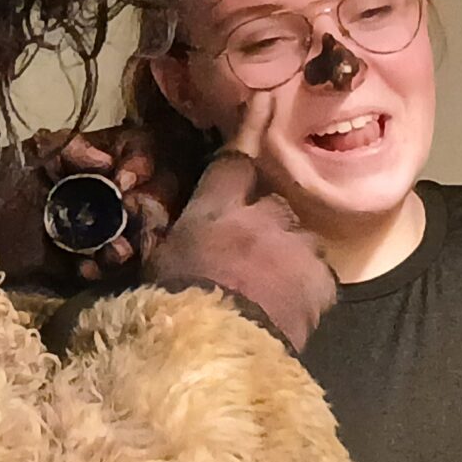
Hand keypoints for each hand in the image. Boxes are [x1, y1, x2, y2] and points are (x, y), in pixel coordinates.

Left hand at [0, 126, 181, 285]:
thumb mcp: (27, 153)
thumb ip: (65, 146)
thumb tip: (105, 161)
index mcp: (90, 165)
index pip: (136, 157)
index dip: (140, 166)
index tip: (126, 181)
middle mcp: (97, 197)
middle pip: (145, 201)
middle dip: (146, 211)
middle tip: (135, 216)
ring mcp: (87, 233)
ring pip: (127, 238)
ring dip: (126, 245)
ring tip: (116, 251)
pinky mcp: (71, 265)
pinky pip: (99, 270)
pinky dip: (96, 271)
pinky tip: (86, 269)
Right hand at [145, 93, 334, 350]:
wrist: (211, 358)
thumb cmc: (170, 311)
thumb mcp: (154, 267)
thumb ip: (158, 234)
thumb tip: (140, 210)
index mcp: (214, 211)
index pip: (235, 159)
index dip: (249, 129)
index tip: (264, 102)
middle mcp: (261, 217)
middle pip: (272, 204)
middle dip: (264, 225)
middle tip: (246, 262)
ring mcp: (297, 247)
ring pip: (300, 239)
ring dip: (288, 255)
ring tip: (268, 293)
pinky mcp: (322, 280)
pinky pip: (319, 275)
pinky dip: (307, 287)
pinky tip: (288, 308)